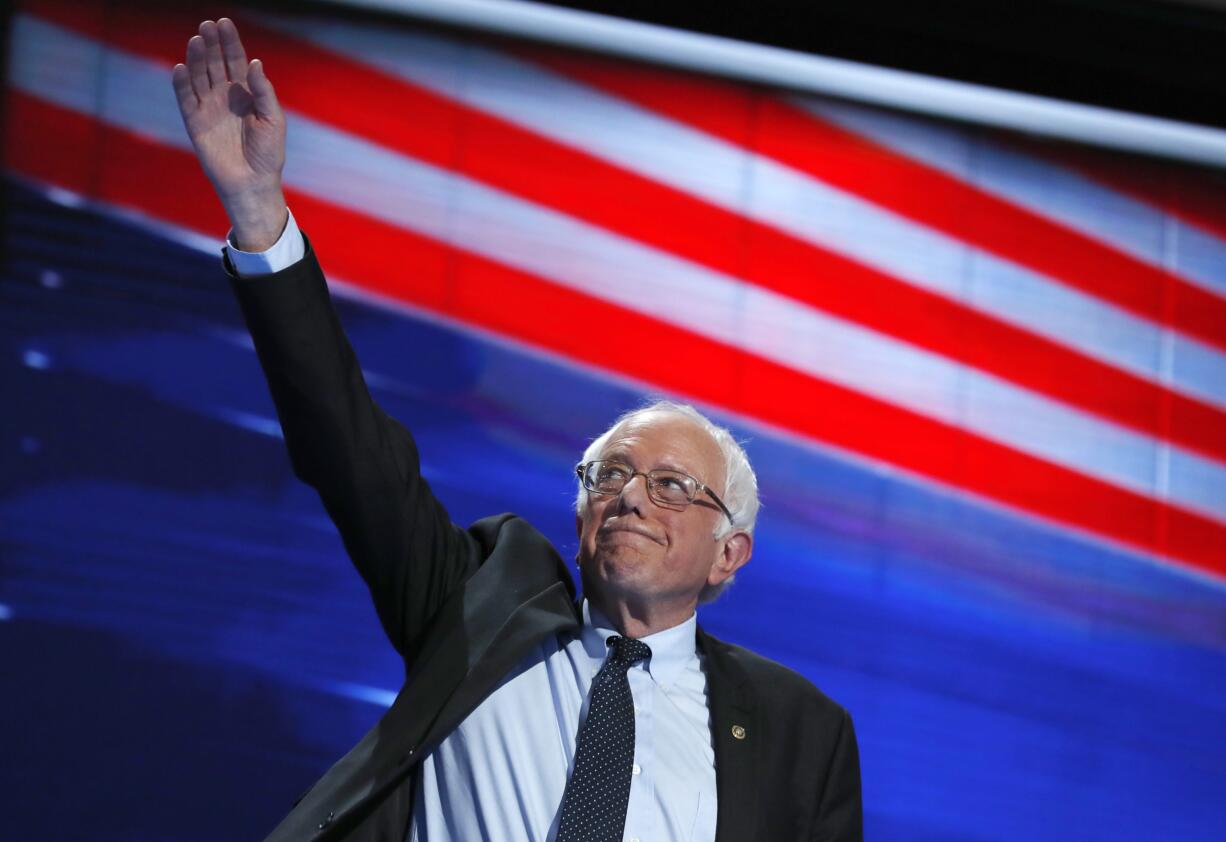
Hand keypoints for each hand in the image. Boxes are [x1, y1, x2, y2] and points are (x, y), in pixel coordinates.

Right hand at [172, 18, 287, 250]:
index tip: (224, 23)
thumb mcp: (273, 119)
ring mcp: (208, 108)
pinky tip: (181, 67)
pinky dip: (182, 83)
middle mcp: (225, 97)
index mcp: (246, 94)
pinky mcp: (195, 123)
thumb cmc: (268, 153)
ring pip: (199, 76)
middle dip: (212, 44)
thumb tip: (254, 62)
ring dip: (197, 58)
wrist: (253, 183)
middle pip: (215, 63)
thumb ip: (263, 91)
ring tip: (196, 40)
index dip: (230, 42)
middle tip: (207, 26)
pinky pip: (185, 99)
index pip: (236, 61)